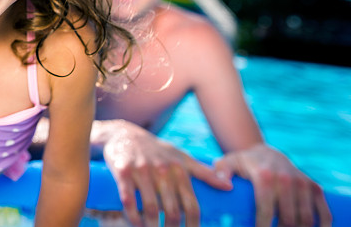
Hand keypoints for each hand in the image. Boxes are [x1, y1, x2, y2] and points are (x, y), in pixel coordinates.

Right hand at [102, 121, 231, 226]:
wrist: (123, 134)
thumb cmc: (156, 150)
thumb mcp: (181, 157)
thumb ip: (204, 172)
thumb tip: (230, 187)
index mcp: (179, 169)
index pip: (191, 205)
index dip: (192, 226)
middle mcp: (162, 170)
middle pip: (171, 211)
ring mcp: (141, 170)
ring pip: (150, 208)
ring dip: (151, 226)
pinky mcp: (122, 171)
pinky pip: (128, 199)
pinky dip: (132, 216)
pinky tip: (134, 223)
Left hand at [213, 144, 330, 226]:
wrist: (267, 153)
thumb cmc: (243, 164)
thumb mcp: (227, 163)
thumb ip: (220, 172)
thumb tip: (225, 186)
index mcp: (264, 175)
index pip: (266, 209)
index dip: (263, 226)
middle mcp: (286, 179)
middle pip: (288, 218)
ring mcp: (302, 183)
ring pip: (306, 218)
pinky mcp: (314, 187)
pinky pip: (324, 212)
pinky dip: (322, 226)